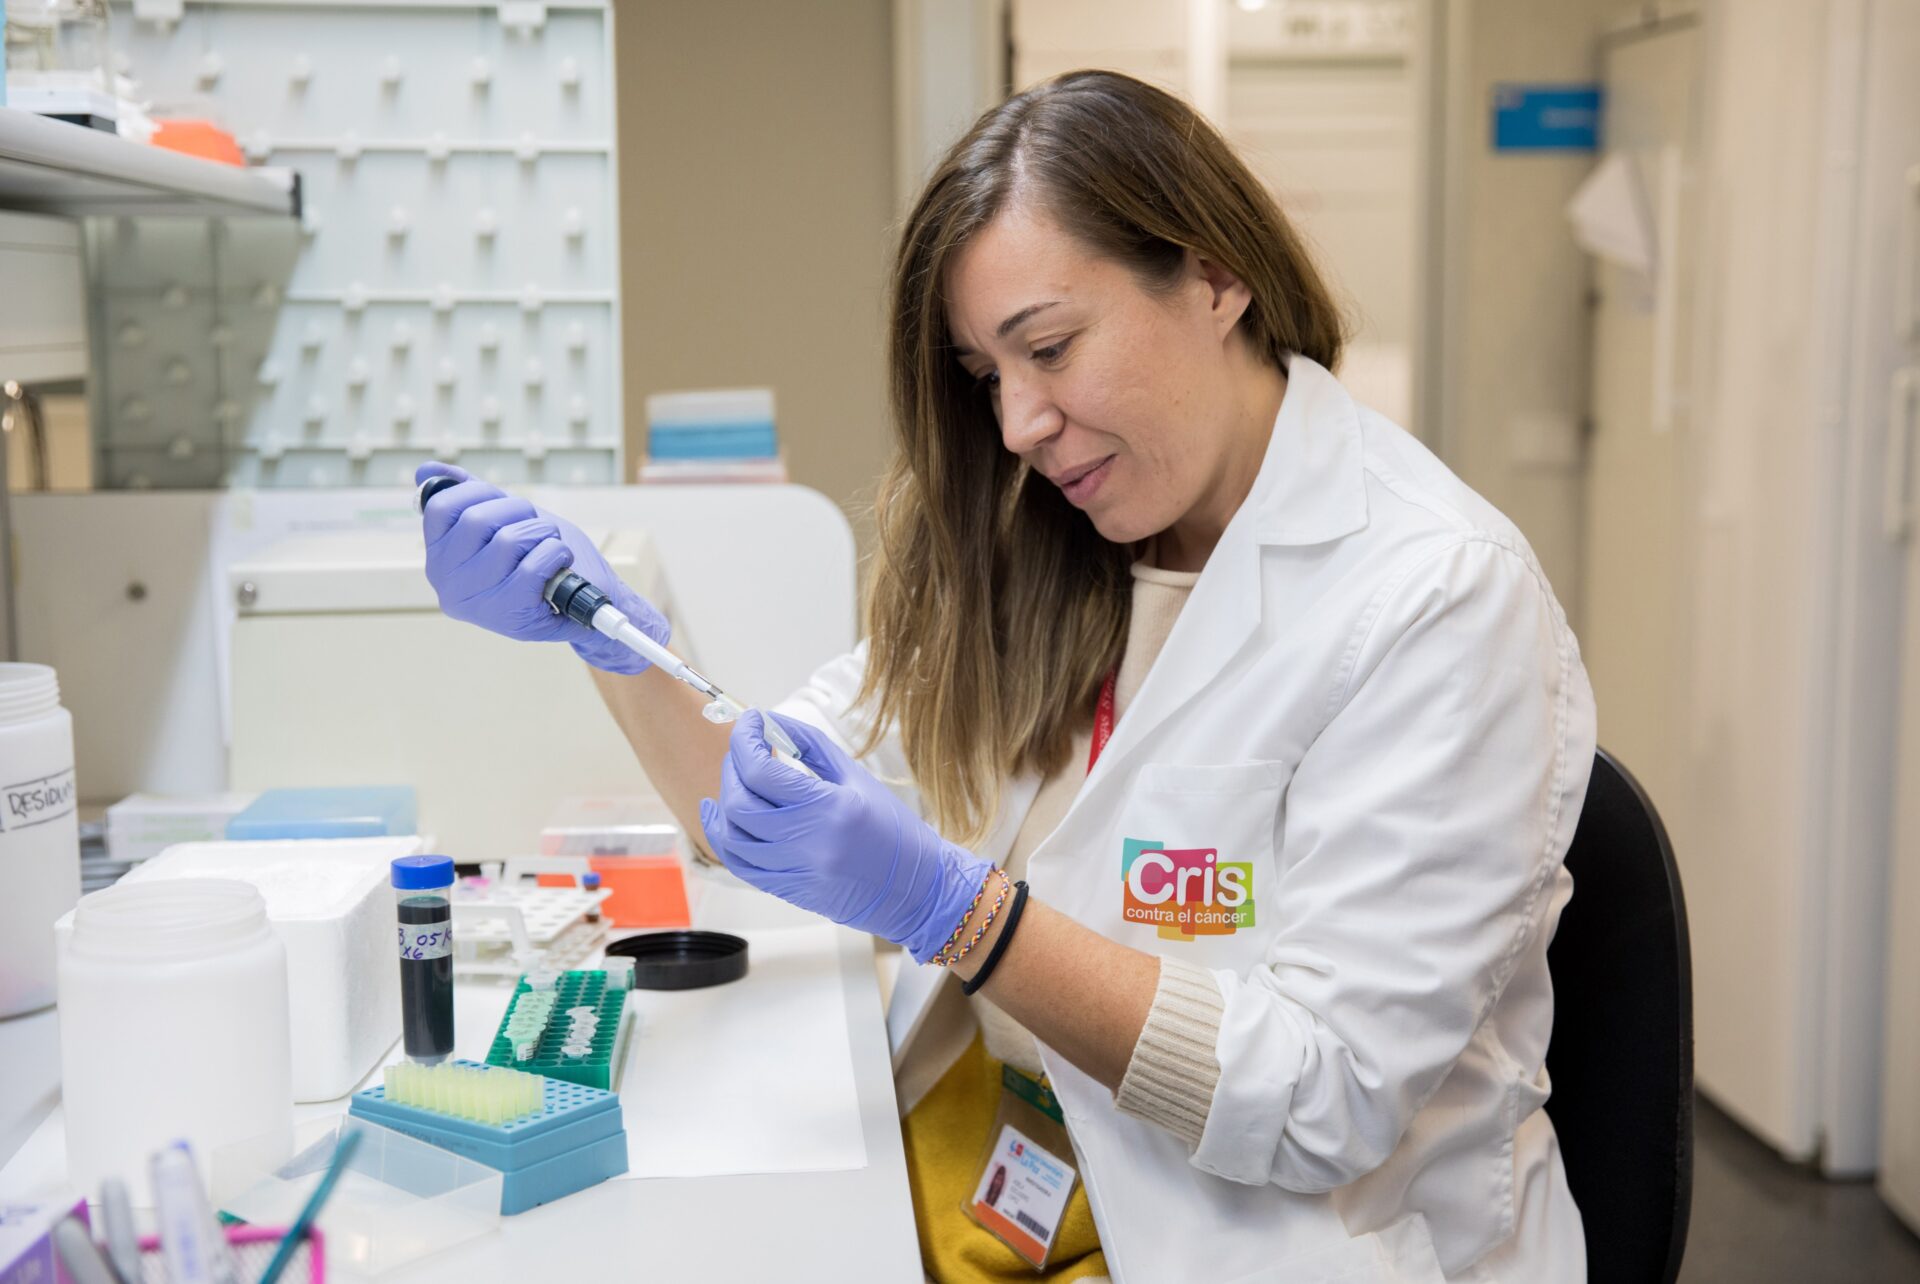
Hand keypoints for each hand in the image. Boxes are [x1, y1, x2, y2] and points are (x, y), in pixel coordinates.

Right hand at [415, 461, 669, 674]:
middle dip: (519, 511)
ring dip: (543, 533)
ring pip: (508, 541)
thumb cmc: (542, 558)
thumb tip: (426, 469)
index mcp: (439, 560)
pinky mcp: (511, 614)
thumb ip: (467, 496)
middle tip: (537, 528)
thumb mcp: (504, 520)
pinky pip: (533, 564)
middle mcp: (448, 586)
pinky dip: (557, 554)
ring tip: (549, 548)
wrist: (585, 602)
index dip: (480, 492)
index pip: (440, 507)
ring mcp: (477, 604)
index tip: (505, 504)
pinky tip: (560, 564)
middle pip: (477, 520)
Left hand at [698, 711, 995, 962]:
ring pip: (733, 837)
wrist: (918, 890)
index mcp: (831, 808)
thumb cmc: (895, 830)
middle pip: (741, 803)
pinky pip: (740, 865)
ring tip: (734, 778)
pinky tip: (720, 815)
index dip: (745, 740)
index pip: (762, 772)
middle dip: (732, 767)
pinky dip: (723, 837)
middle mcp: (809, 844)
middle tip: (743, 748)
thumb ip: (810, 746)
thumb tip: (769, 723)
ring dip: (724, 800)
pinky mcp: (789, 892)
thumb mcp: (857, 778)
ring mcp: (796, 872)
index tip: (749, 721)